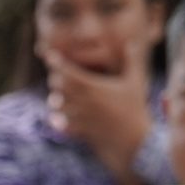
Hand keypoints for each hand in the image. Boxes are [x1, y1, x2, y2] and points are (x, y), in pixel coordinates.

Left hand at [45, 56, 153, 184]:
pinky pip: (61, 124)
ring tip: (58, 98)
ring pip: (56, 105)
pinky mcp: (78, 131)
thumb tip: (131, 44)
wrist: (134, 141)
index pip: (67, 71)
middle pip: (58, 86)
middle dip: (56, 80)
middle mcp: (82, 101)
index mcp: (93, 87)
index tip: (49, 55)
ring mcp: (79, 116)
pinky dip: (58, 120)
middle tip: (58, 76)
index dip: (56, 62)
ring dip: (56, 100)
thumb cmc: (135, 109)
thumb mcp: (135, 83)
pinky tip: (59, 118)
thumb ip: (132, 62)